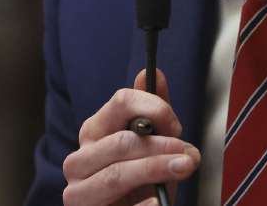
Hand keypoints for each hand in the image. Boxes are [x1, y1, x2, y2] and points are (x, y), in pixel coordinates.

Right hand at [62, 69, 200, 205]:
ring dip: (156, 170)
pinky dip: (147, 203)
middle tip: (188, 154)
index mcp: (93, 132)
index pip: (121, 102)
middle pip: (121, 141)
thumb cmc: (137, 181)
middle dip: (161, 146)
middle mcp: (78, 160)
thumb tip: (152, 73)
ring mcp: (79, 192)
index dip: (154, 109)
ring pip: (117, 175)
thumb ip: (152, 110)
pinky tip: (160, 201)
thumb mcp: (149, 144)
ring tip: (183, 169)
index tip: (177, 125)